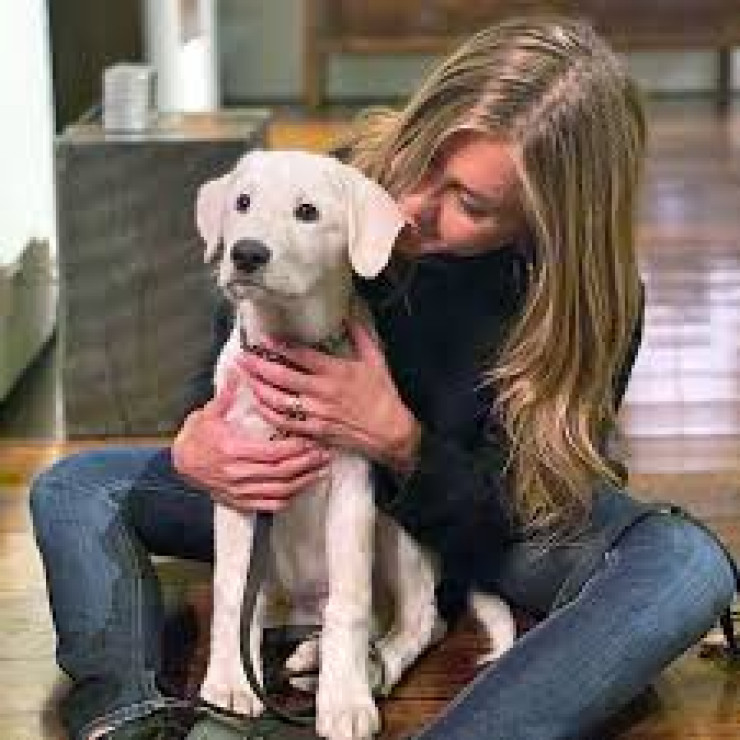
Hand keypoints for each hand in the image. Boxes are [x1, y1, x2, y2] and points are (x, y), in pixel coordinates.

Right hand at [172, 367, 333, 512]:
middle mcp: (237, 474)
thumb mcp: (209, 413)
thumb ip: (227, 395)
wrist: (181, 463)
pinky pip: (270, 505)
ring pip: (279, 492)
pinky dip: (290, 498)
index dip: (294, 448)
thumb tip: (237, 372)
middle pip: (280, 473)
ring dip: (303, 482)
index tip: (310, 441)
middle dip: (305, 464)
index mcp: (232, 450)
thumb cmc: (198, 436)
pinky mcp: (241, 501)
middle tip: (324, 454)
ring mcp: (239, 490)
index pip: (271, 453)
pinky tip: (303, 487)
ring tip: (321, 470)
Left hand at [236, 320, 421, 473]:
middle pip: (282, 377)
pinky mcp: (315, 430)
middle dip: (258, 365)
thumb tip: (350, 313)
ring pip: (278, 401)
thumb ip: (360, 335)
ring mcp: (317, 414)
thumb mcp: (375, 360)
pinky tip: (258, 402)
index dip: (280, 346)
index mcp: (337, 372)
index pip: (301, 356)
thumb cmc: (383, 394)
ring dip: (258, 388)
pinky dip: (268, 412)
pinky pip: (285, 422)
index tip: (264, 337)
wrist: (389, 431)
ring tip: (245, 376)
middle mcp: (323, 393)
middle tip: (243, 356)